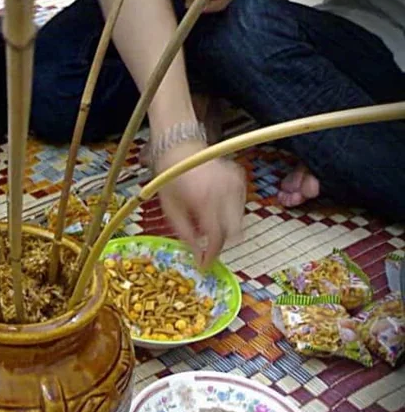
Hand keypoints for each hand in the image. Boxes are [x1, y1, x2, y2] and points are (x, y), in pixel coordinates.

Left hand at [155, 142, 245, 266]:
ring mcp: (236, 183)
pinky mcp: (241, 178)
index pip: (216, 237)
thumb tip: (197, 254)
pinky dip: (228, 212)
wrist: (180, 147)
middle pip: (233, 232)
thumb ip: (185, 234)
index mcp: (204, 199)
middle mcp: (225, 191)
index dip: (211, 255)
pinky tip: (213, 204)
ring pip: (239, 221)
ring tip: (205, 219)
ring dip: (224, 227)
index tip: (205, 265)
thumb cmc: (170, 178)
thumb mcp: (170, 209)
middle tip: (206, 246)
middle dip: (220, 243)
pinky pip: (240, 206)